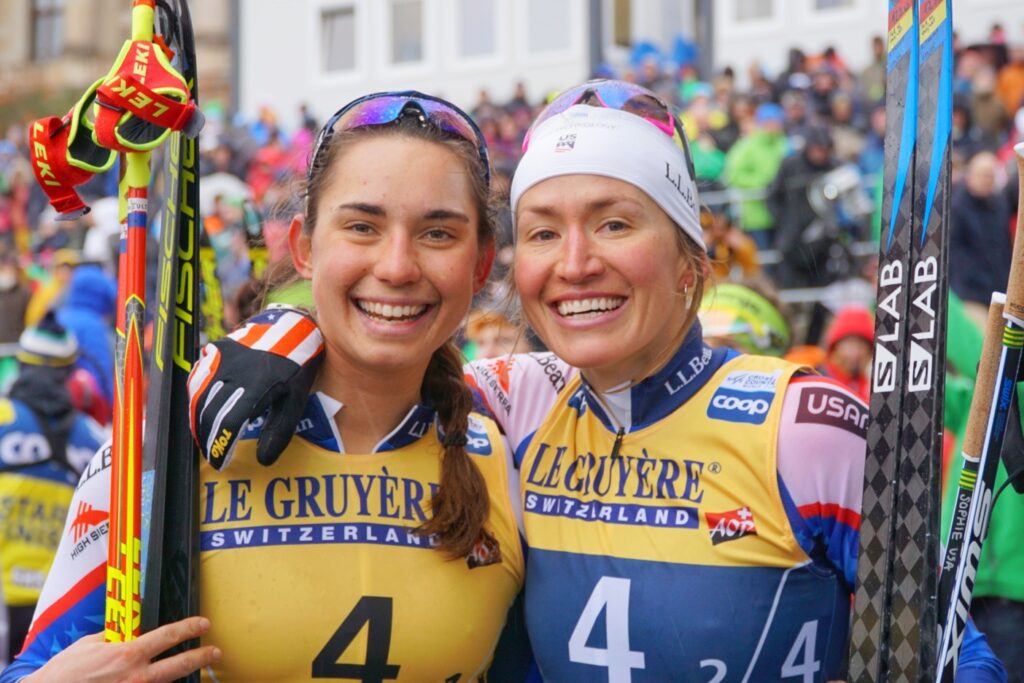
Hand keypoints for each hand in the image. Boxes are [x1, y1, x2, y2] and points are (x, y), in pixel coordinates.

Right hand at [23, 616, 219, 682]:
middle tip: (216, 652)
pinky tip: (169, 682)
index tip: (203, 624)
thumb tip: (132, 631)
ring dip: (185, 676)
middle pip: (180, 664)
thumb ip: (116, 638)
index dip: (190, 628)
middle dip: (202, 657)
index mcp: (127, 653)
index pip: (169, 635)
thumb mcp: (90, 644)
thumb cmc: (65, 671)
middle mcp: (136, 675)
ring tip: (199, 670)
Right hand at [188, 305, 323, 468]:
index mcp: (256, 385)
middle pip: (209, 413)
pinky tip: (200, 411)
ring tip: (204, 438)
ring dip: (198, 420)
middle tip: (211, 454)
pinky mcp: (214, 349)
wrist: (290, 326)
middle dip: (207, 438)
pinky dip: (196, 398)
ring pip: (198, 396)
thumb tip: (264, 461)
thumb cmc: (296, 367)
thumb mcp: (295, 400)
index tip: (219, 463)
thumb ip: (279, 431)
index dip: (220, 446)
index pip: (227, 424)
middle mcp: (233, 371)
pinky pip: (198, 378)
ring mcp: (221, 358)